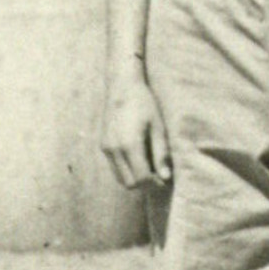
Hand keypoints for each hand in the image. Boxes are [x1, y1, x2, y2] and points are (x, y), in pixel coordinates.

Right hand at [100, 71, 171, 188]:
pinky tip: (136, 156)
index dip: (154, 182)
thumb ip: (161, 154)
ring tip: (147, 164)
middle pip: (129, 183)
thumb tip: (165, 177)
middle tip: (156, 172)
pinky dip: (125, 169)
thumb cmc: (144, 104)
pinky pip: (114, 167)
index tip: (163, 178)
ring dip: (133, 177)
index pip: (141, 178)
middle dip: (144, 182)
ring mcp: (106, 148)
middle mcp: (114, 149)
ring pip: (119, 177)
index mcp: (129, 145)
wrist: (122, 86)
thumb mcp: (158, 127)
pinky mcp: (103, 145)